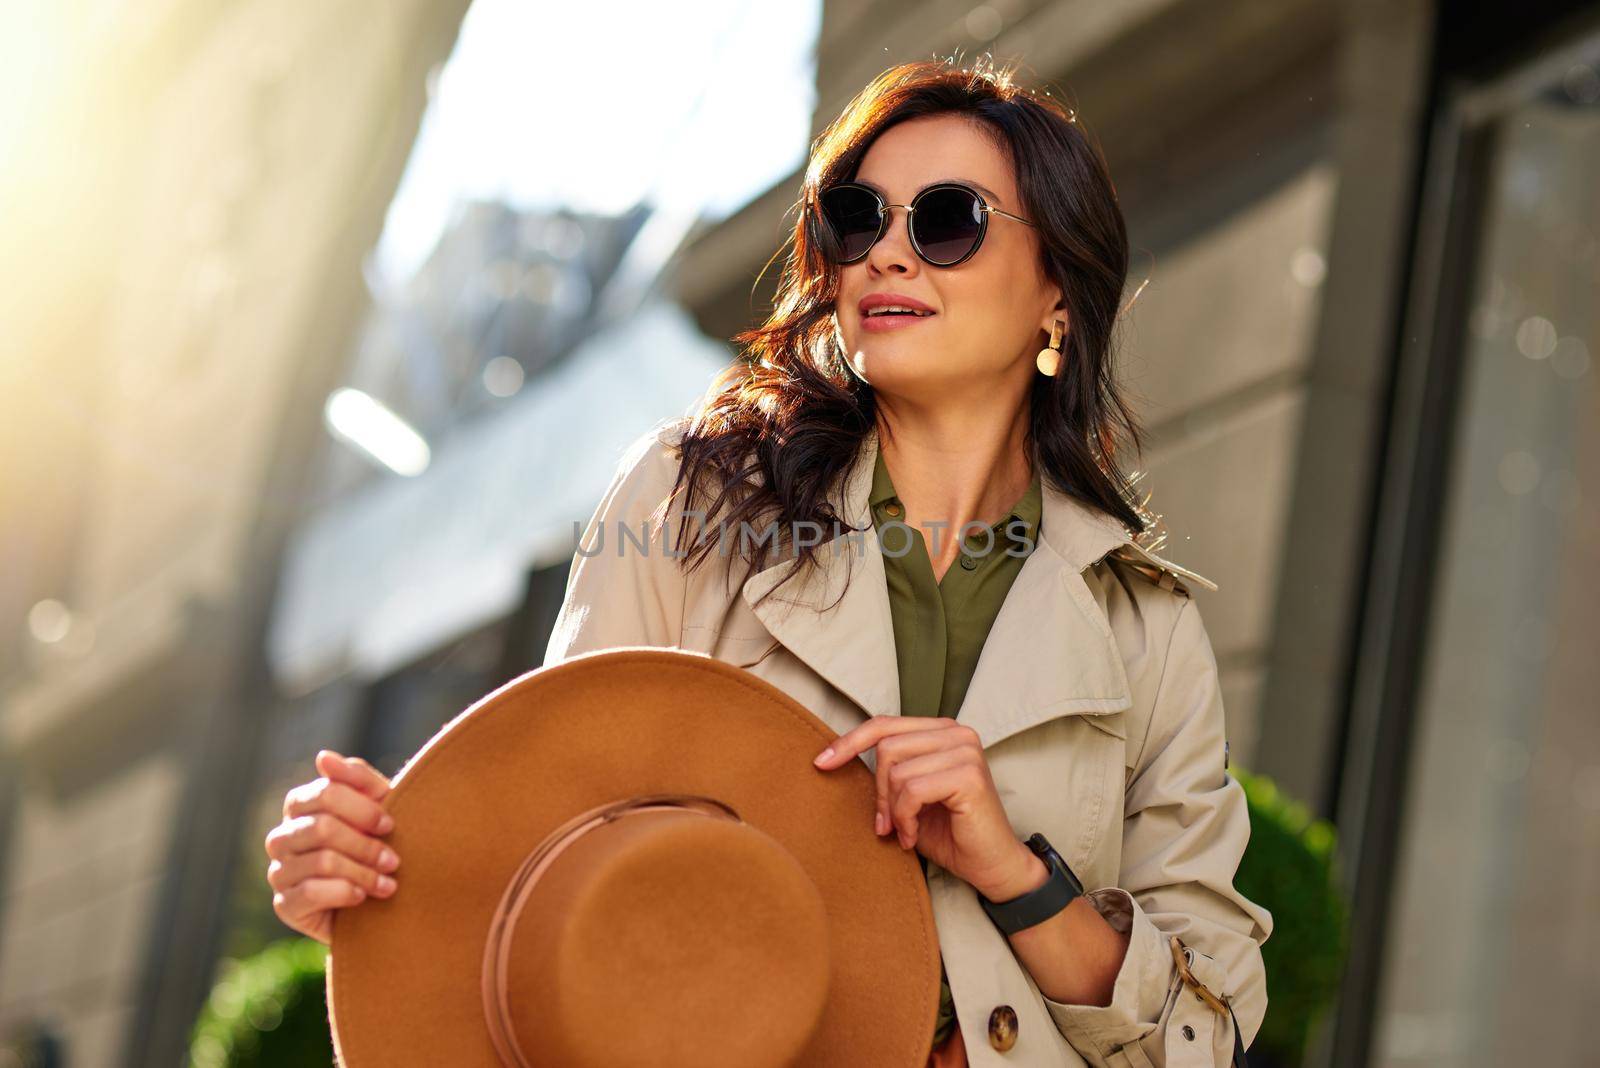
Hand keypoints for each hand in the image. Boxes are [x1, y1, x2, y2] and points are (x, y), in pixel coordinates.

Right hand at [264, 750, 400, 944]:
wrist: (377, 902)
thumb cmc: (378, 843)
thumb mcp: (378, 806)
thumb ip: (356, 778)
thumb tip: (323, 757)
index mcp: (300, 805)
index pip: (326, 793)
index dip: (363, 809)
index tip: (391, 825)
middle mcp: (282, 836)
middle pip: (324, 828)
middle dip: (366, 845)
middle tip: (394, 861)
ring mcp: (279, 871)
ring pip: (322, 861)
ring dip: (363, 872)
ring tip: (388, 883)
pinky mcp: (284, 905)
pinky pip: (312, 893)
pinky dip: (345, 893)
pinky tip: (362, 897)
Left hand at [812, 717, 1039, 899]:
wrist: (991, 866)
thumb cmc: (949, 833)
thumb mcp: (909, 797)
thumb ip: (886, 774)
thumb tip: (834, 758)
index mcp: (941, 731)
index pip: (884, 724)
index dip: (849, 742)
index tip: (820, 763)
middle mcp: (956, 732)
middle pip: (886, 748)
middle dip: (879, 792)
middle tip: (886, 824)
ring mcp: (965, 750)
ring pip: (897, 771)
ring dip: (893, 810)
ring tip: (905, 831)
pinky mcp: (968, 775)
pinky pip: (912, 790)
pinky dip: (905, 818)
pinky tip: (912, 836)